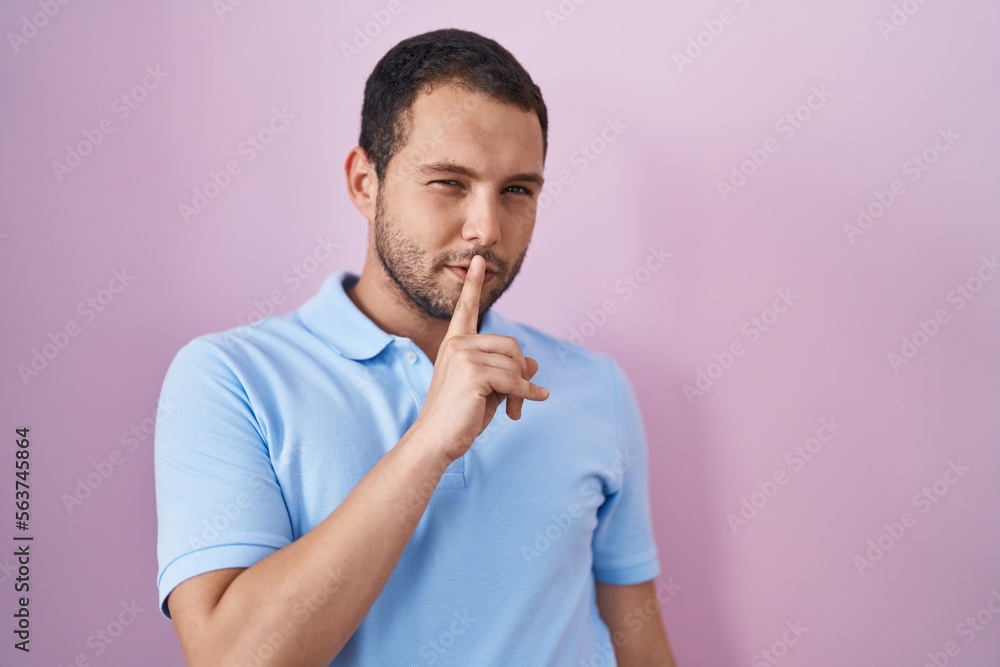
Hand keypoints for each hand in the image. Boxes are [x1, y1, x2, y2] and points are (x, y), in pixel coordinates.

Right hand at [413, 255, 548, 461]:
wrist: (436, 440)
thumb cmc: (460, 416)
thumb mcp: (489, 389)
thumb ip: (508, 371)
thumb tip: (534, 363)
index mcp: (455, 344)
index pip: (466, 310)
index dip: (474, 285)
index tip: (479, 260)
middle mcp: (457, 345)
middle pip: (511, 345)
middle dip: (520, 371)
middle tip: (518, 397)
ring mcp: (463, 356)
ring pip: (515, 363)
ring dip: (521, 388)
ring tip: (513, 408)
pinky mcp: (473, 373)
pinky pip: (514, 379)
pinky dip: (526, 394)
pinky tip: (530, 403)